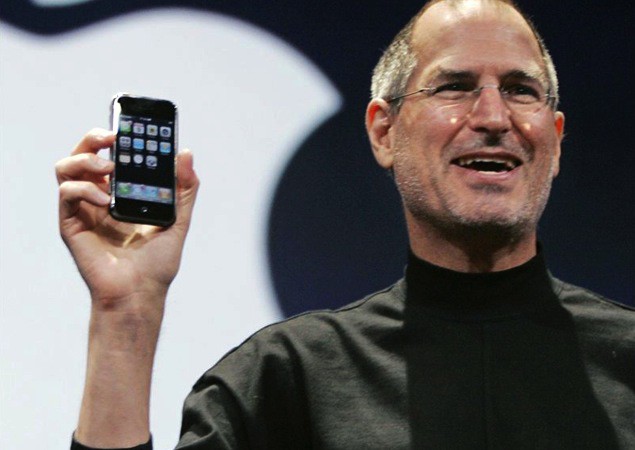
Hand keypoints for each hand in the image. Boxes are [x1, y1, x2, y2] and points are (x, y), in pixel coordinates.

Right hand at [56, 128, 198, 310]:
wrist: (140, 294)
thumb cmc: (157, 263)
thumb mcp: (178, 220)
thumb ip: (184, 189)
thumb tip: (186, 154)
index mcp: (121, 194)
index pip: (111, 155)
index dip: (116, 137)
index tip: (132, 126)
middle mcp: (99, 197)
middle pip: (84, 154)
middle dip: (94, 137)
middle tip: (113, 137)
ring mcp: (83, 210)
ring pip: (66, 167)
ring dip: (85, 159)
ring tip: (108, 169)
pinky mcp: (71, 224)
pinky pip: (67, 194)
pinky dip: (84, 189)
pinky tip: (105, 201)